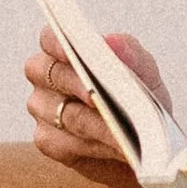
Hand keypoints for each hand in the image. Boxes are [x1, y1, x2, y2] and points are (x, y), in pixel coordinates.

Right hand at [25, 26, 173, 169]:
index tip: (75, 51)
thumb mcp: (144, 75)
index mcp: (63, 51)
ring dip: (97, 125)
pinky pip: (64, 143)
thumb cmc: (136, 101)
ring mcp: (42, 109)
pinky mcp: (46, 140)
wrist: (140, 144)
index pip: (51, 39)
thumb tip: (112, 42)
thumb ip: (132, 55)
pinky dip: (94, 146)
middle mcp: (45, 77)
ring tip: (122, 132)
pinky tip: (116, 148)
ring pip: (65, 114)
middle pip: (54, 76)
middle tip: (101, 99)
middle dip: (82, 87)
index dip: (59, 44)